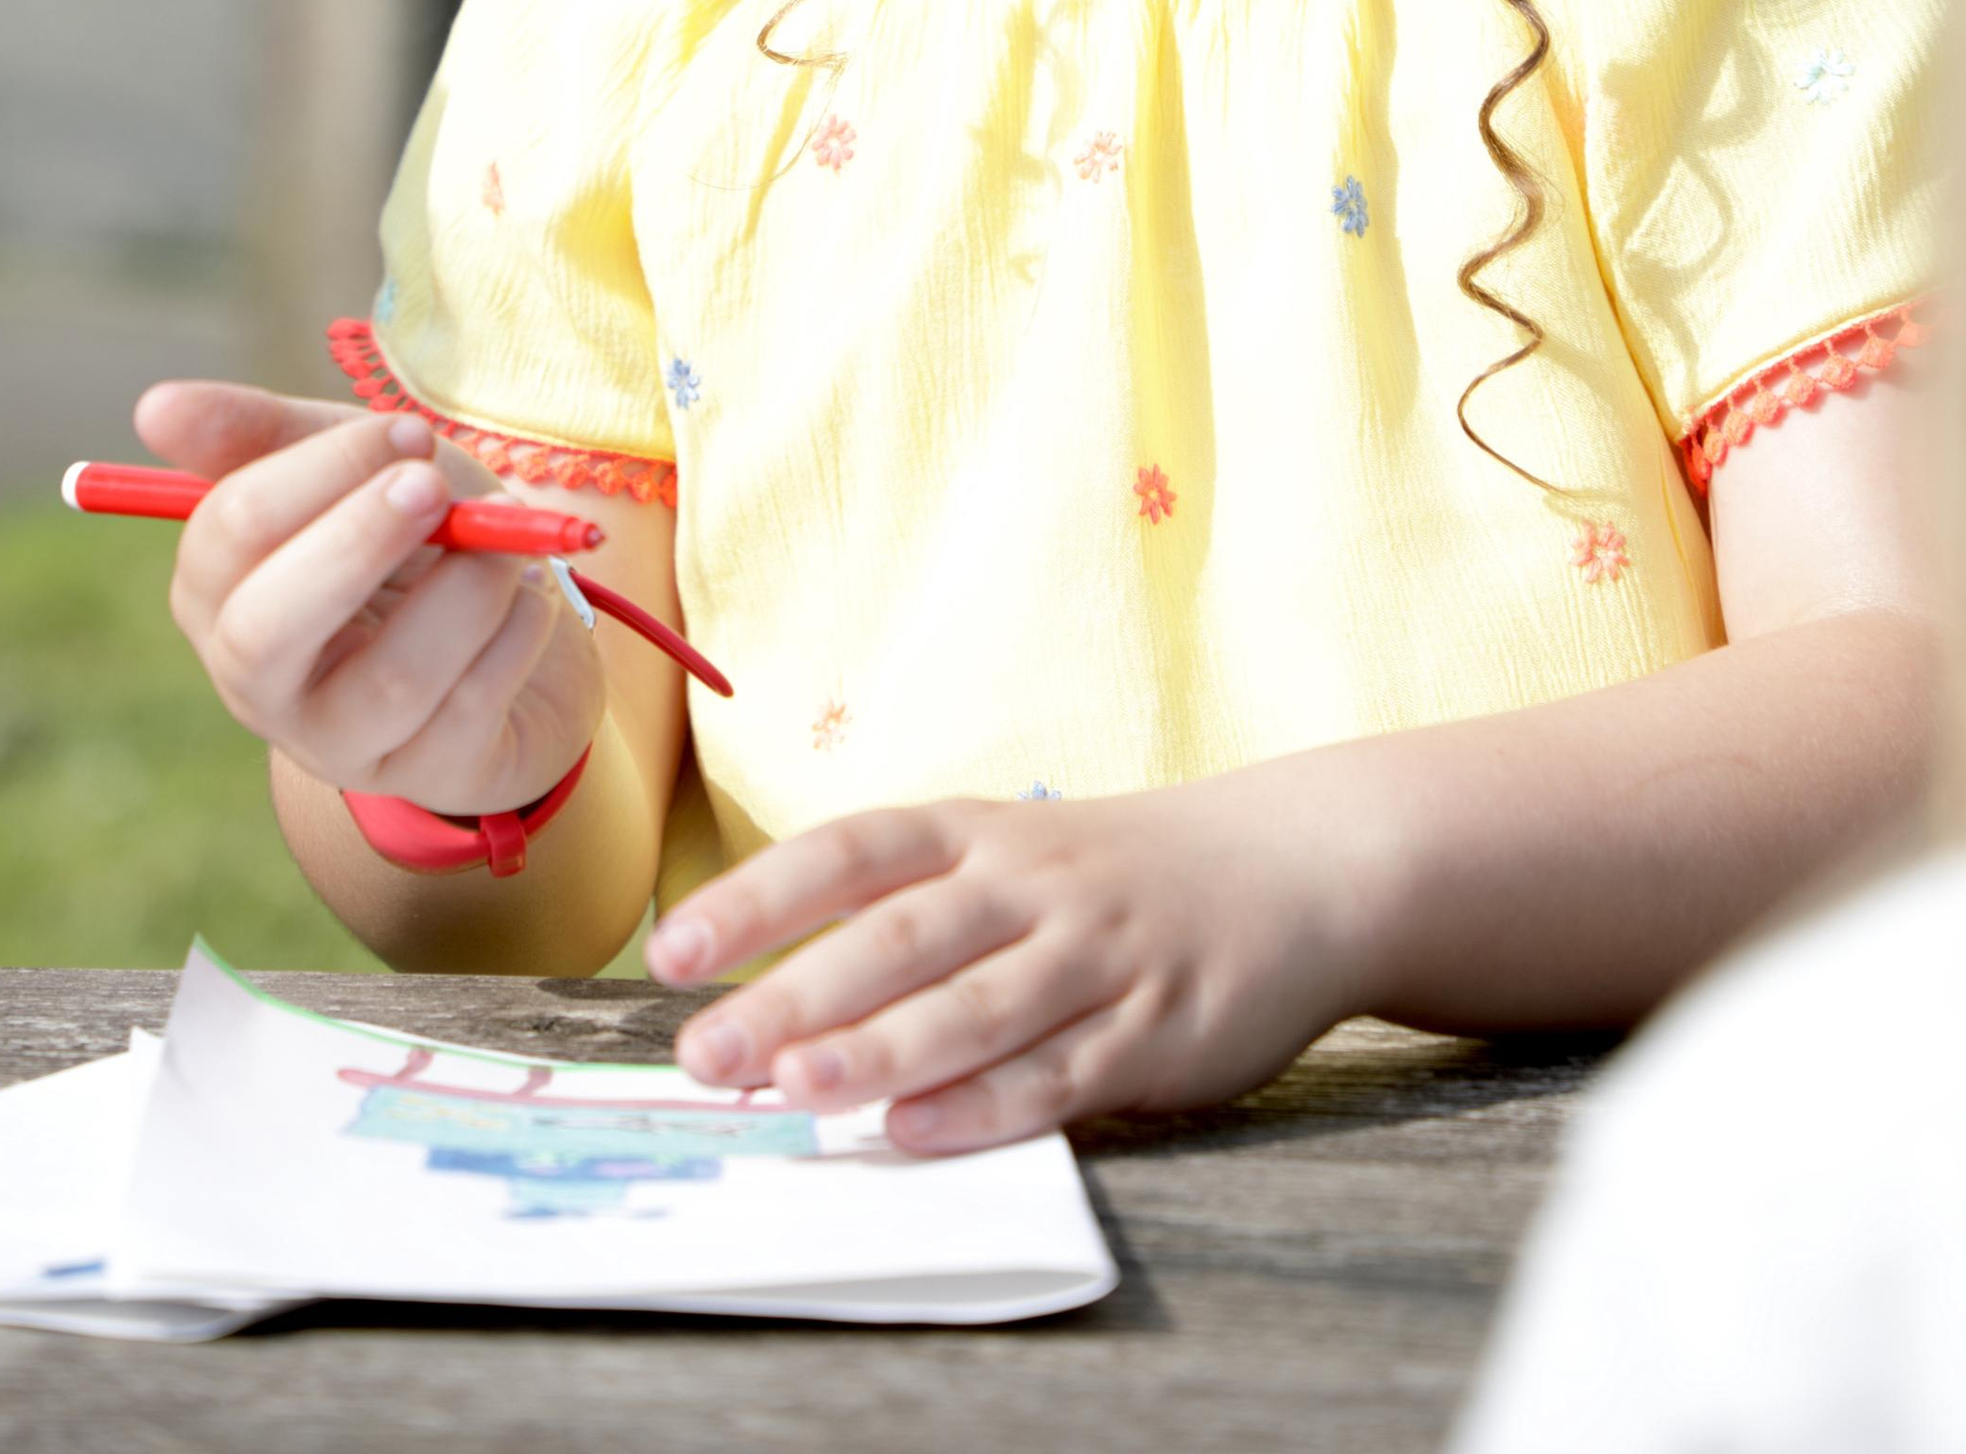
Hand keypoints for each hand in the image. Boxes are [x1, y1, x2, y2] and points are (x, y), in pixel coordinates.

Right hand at [133, 375, 604, 820]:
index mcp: (219, 592)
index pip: (228, 533)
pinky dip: (518, 630)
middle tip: (432, 484)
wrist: (507, 626)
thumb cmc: (408, 537)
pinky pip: (474, 704)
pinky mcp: (427, 776)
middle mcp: (257, 682)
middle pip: (267, 631)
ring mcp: (339, 742)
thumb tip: (154, 406)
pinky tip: (529, 598)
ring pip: (391, 678)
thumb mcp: (348, 468)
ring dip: (468, 588)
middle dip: (356, 544)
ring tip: (510, 542)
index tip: (406, 433)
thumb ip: (262, 432)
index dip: (321, 471)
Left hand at [643, 776, 1344, 1152]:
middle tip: (707, 1053)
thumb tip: (765, 992)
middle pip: (897, 937)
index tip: (670, 952)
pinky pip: (1059, 1072)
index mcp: (977, 832)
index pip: (849, 852)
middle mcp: (1030, 883)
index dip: (758, 898)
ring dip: (879, 1050)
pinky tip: (918, 1133)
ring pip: (974, 1005)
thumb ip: (907, 912)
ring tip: (794, 1090)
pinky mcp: (1155, 1030)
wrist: (1295, 864)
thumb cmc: (1114, 875)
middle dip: (795, 995)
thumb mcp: (1010, 855)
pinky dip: (985, 1105)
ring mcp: (1095, 955)